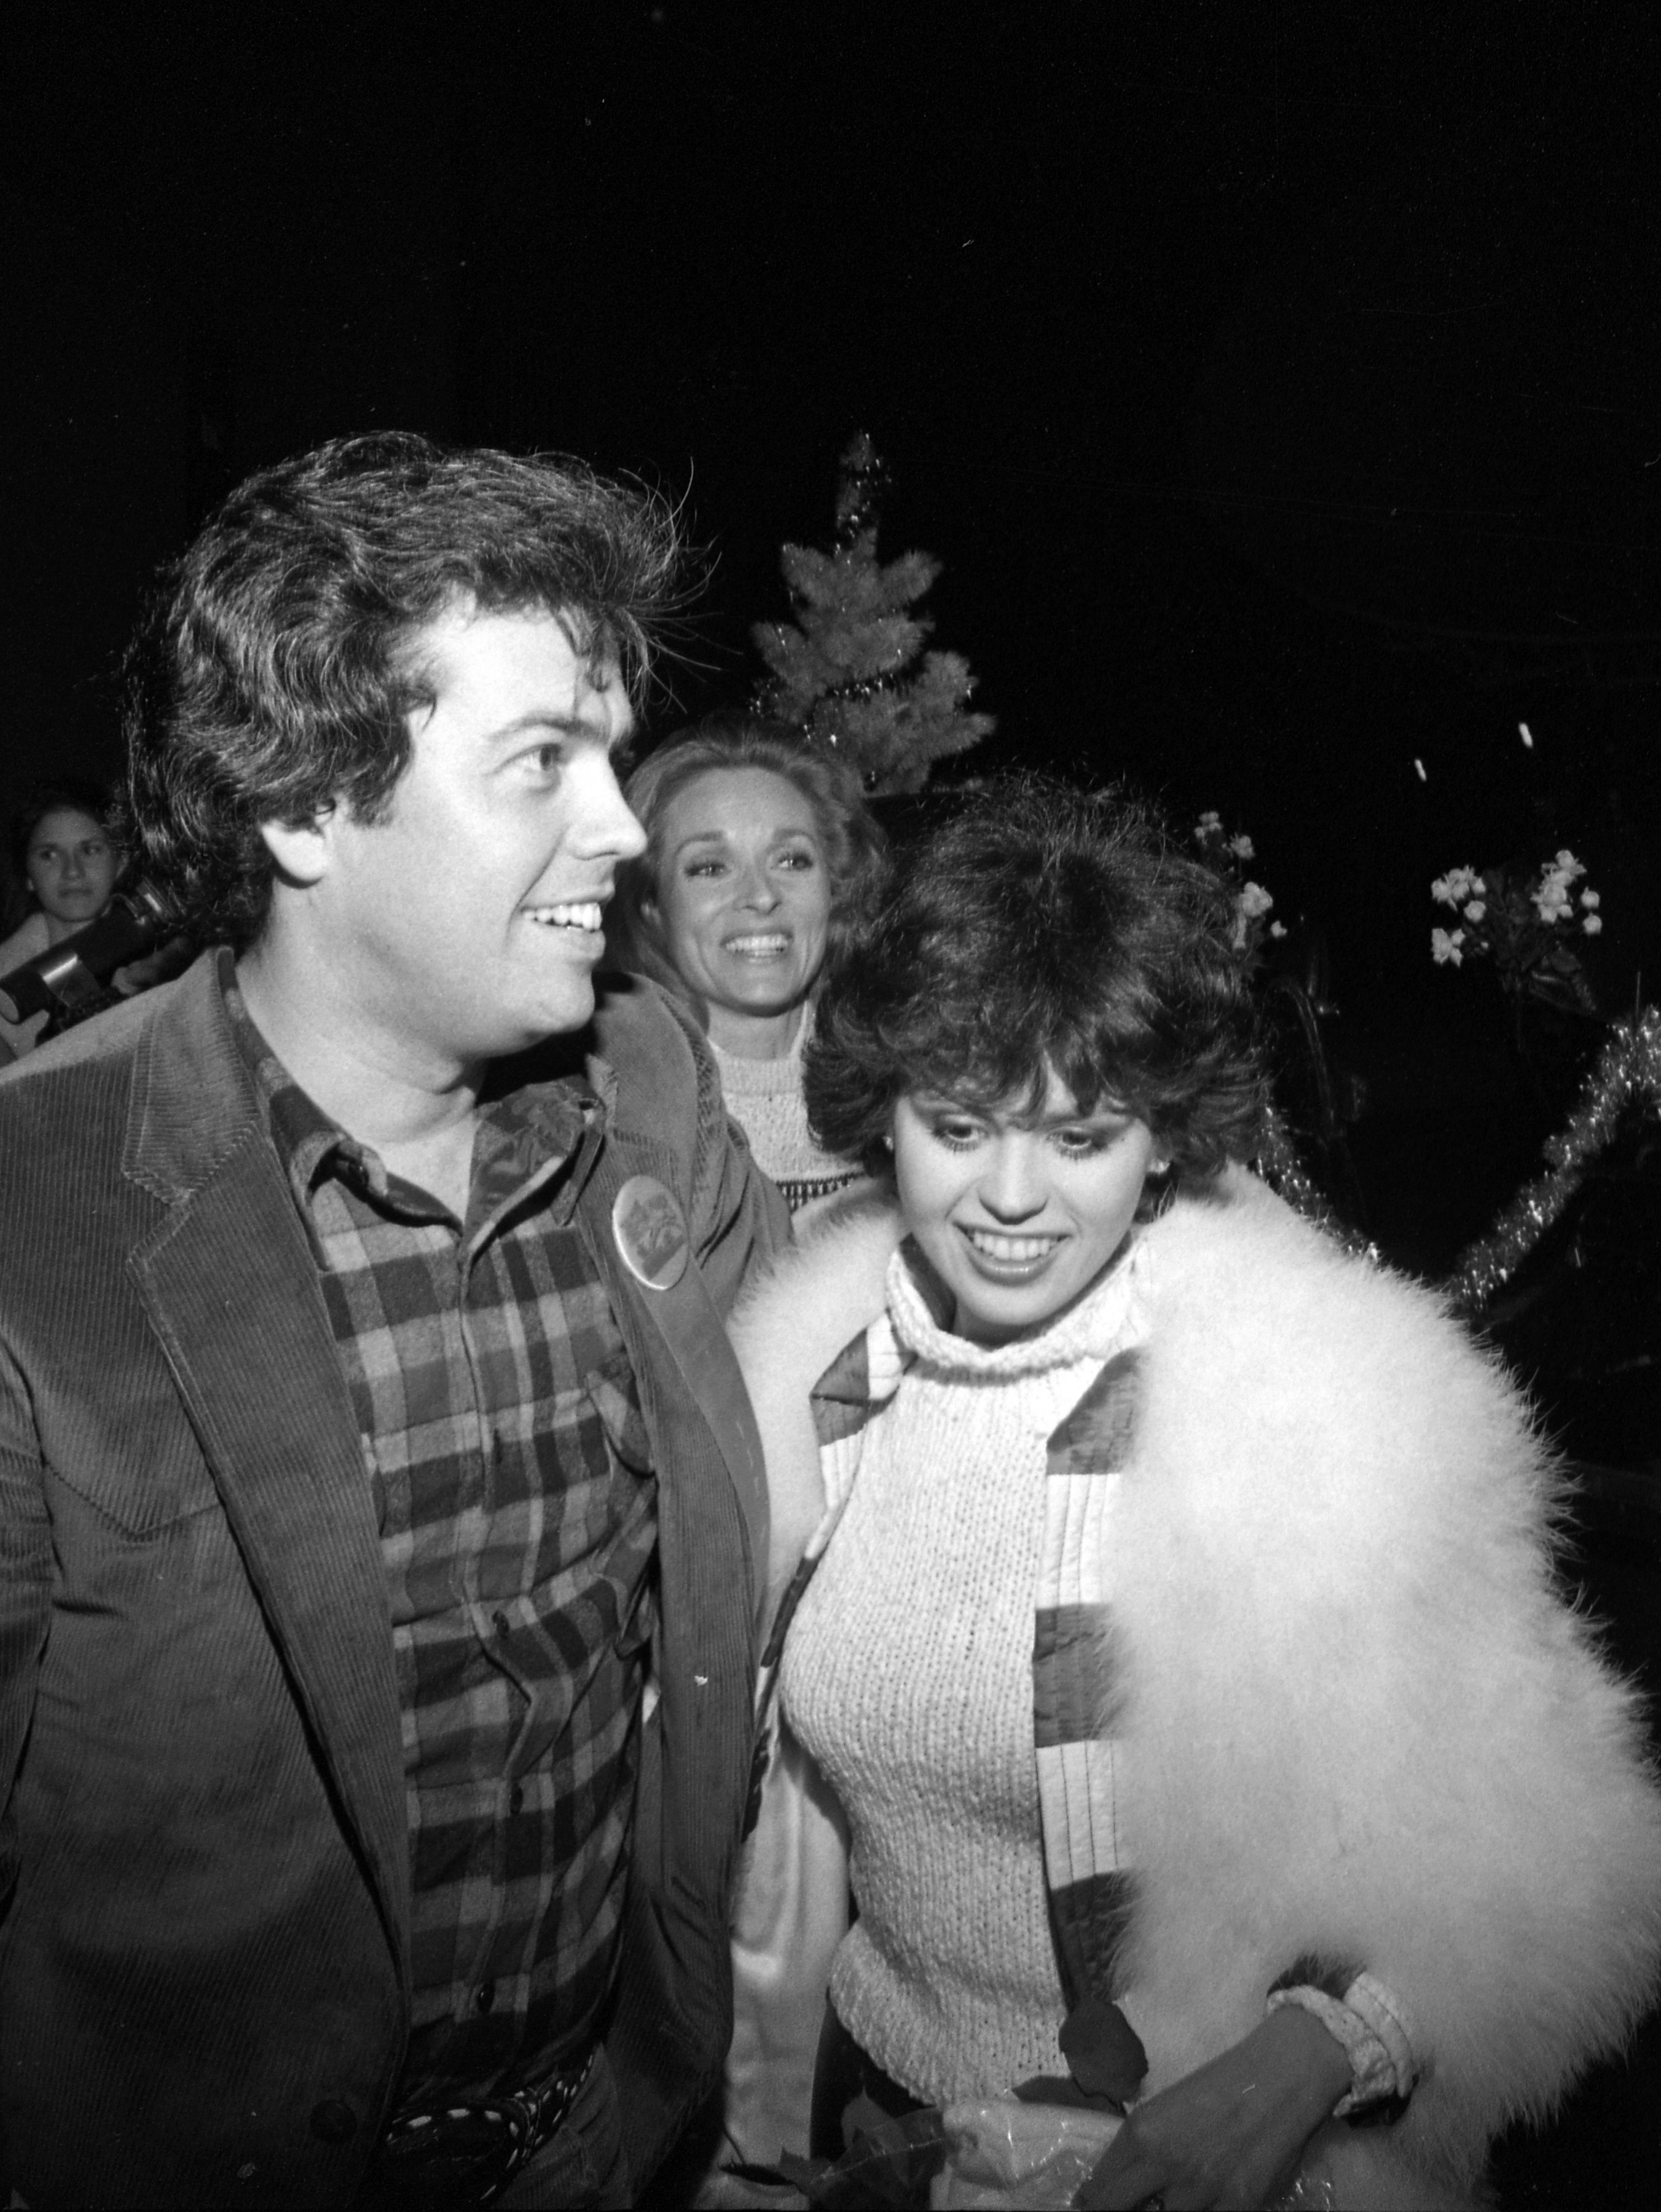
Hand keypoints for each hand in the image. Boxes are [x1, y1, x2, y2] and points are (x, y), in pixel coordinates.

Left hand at [1076, 2006, 1351, 2209]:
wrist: (1279, 2075)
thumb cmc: (1220, 2084)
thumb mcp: (1166, 2108)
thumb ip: (1142, 2147)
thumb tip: (1121, 2183)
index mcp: (1141, 2131)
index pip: (1100, 2189)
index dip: (1093, 2203)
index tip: (1089, 2206)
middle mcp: (1164, 2162)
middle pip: (1116, 2209)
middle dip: (1116, 2211)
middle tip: (1124, 2207)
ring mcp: (1201, 2188)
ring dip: (1163, 2211)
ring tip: (1171, 2198)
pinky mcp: (1238, 2205)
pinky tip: (1203, 2205)